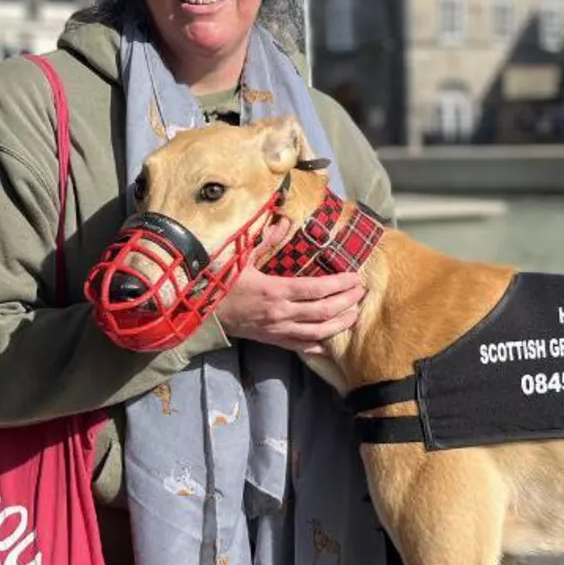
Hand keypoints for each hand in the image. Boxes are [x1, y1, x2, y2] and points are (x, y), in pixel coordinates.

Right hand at [216, 216, 365, 353]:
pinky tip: (332, 341)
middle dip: (347, 302)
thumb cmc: (221, 282)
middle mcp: (280, 313)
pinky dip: (319, 344)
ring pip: (317, 332)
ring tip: (355, 314)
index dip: (339, 285)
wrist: (201, 311)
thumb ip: (267, 239)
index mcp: (275, 290)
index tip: (355, 278)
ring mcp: (277, 330)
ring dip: (340, 324)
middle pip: (323, 311)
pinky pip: (301, 346)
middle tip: (362, 293)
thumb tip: (285, 218)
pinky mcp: (272, 340)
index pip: (316, 289)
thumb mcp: (241, 256)